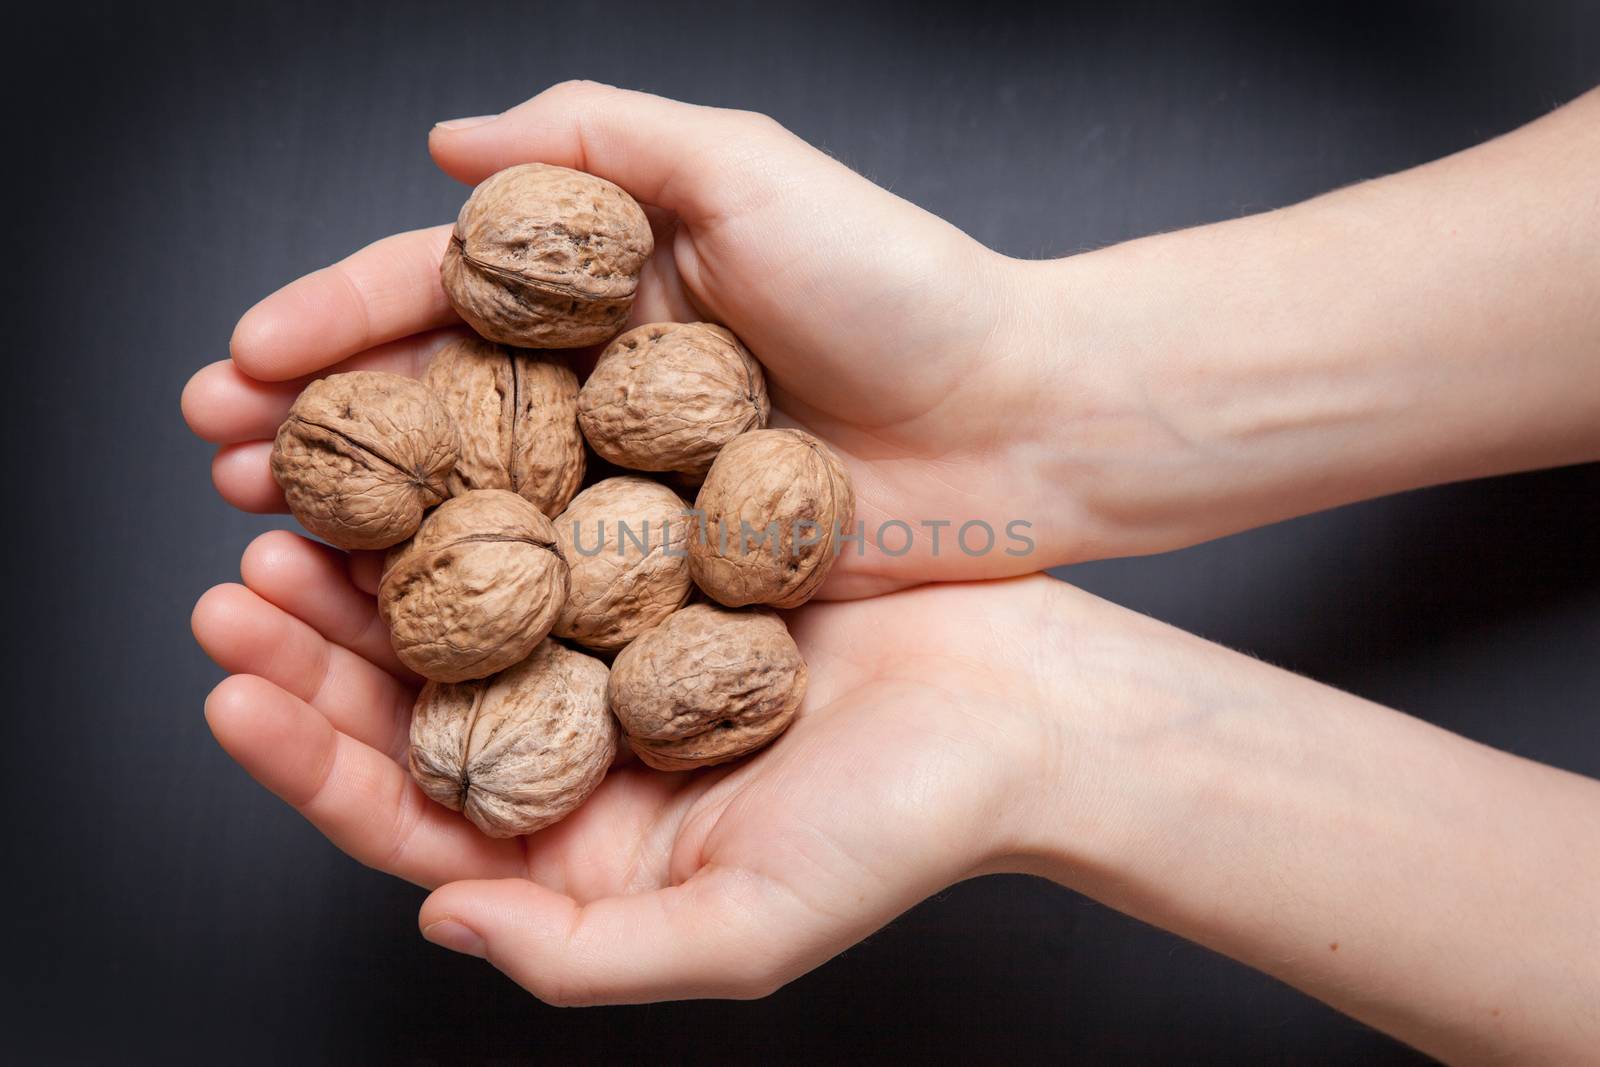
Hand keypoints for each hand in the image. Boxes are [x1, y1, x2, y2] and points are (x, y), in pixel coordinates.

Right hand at [181, 81, 1084, 596]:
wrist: (1025, 418)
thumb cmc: (901, 285)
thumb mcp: (749, 169)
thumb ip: (600, 138)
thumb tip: (441, 140)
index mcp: (609, 284)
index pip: (441, 296)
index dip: (336, 321)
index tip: (242, 358)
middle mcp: (606, 384)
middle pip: (436, 405)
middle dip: (322, 427)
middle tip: (221, 460)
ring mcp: (634, 483)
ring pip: (476, 503)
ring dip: (370, 522)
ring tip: (271, 543)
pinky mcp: (675, 569)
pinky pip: (556, 587)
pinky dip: (474, 603)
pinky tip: (396, 622)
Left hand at [192, 530, 1061, 1001]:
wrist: (1024, 714)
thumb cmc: (906, 832)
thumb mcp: (746, 929)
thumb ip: (586, 956)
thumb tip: (440, 917)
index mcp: (582, 857)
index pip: (412, 820)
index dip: (312, 764)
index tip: (232, 696)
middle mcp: (586, 757)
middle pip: (416, 709)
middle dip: (315, 653)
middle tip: (240, 579)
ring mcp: (622, 659)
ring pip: (467, 615)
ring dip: (380, 570)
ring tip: (297, 515)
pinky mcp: (668, 575)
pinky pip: (552, 538)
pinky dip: (487, 505)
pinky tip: (435, 462)